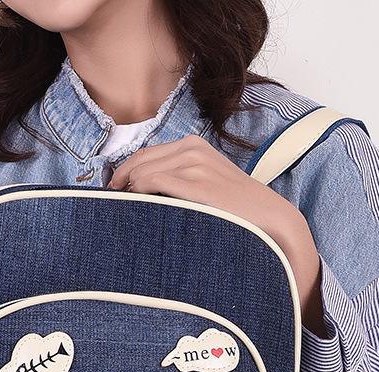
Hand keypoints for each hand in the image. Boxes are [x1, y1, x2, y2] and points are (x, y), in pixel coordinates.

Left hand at [109, 136, 326, 333]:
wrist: (268, 219)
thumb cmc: (234, 210)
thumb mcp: (205, 184)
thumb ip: (178, 180)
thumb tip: (142, 191)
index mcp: (191, 145)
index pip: (144, 154)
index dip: (123, 172)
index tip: (113, 191)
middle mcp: (191, 149)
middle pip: (138, 160)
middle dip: (119, 180)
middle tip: (109, 202)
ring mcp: (193, 164)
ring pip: (142, 171)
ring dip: (128, 191)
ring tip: (121, 211)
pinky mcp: (195, 182)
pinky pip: (153, 182)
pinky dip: (139, 194)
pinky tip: (137, 209)